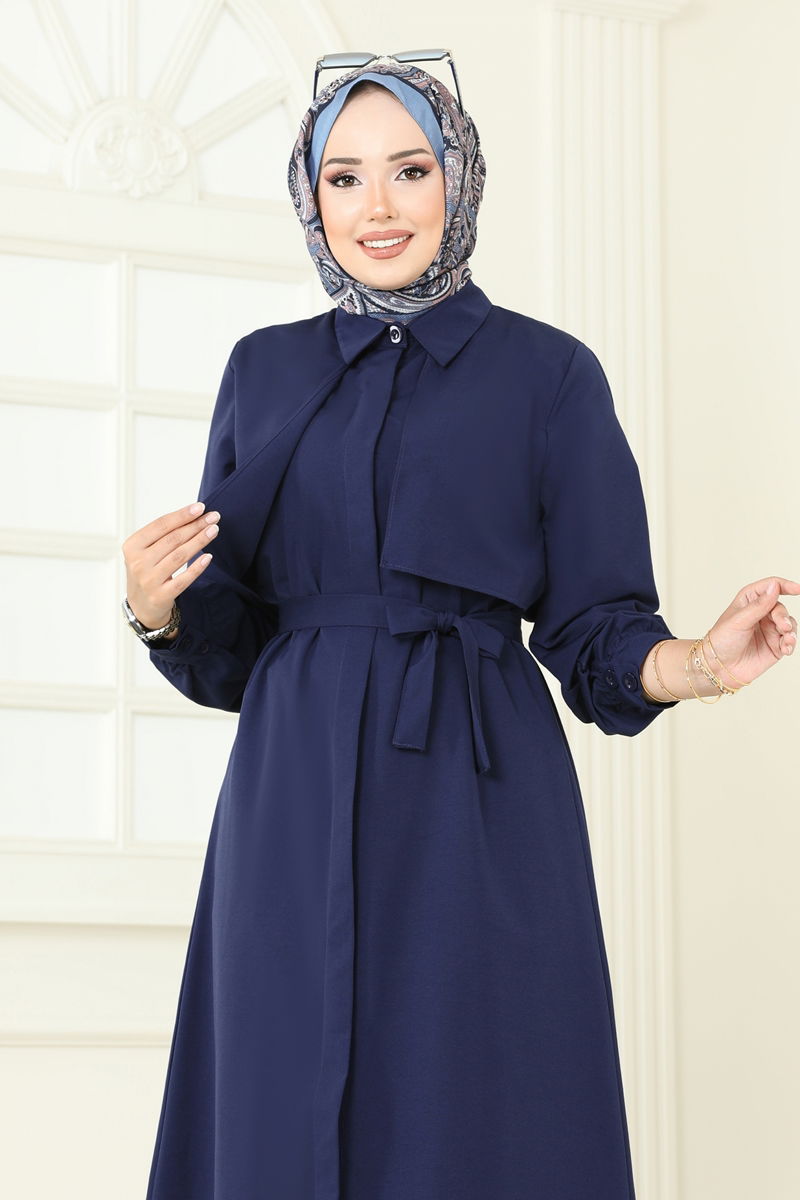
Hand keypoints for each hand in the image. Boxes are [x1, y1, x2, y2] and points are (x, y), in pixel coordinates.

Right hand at [121, 501, 219, 628]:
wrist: (140, 606)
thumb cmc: (147, 572)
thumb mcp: (145, 551)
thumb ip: (163, 535)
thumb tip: (193, 515)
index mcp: (132, 546)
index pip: (161, 525)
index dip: (182, 515)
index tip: (200, 507)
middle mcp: (138, 562)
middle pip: (173, 539)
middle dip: (195, 526)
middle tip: (213, 517)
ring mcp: (149, 580)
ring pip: (179, 556)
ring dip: (199, 541)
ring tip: (214, 530)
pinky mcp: (161, 596)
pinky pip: (184, 579)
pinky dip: (197, 567)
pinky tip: (208, 556)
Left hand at [704, 576, 799, 688]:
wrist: (720, 668)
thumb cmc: (722, 640)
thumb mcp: (739, 620)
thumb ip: (759, 605)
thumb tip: (774, 587)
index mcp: (749, 600)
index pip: (770, 586)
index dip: (785, 586)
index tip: (797, 589)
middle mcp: (761, 612)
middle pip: (781, 607)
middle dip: (783, 616)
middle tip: (782, 626)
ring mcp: (769, 629)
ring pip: (789, 623)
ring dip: (790, 630)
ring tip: (786, 639)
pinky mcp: (776, 645)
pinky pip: (790, 640)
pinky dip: (791, 643)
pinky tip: (786, 648)